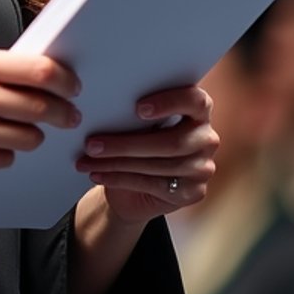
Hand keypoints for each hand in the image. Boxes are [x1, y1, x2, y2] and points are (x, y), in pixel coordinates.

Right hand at [0, 47, 80, 197]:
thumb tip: (40, 75)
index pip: (39, 70)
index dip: (65, 81)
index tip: (73, 88)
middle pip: (42, 107)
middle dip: (63, 114)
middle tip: (69, 117)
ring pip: (30, 137)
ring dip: (31, 136)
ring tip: (16, 131)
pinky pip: (6, 159)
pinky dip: (3, 155)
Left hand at [74, 85, 218, 224]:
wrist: (140, 188)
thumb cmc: (138, 142)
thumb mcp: (138, 125)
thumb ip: (135, 115)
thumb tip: (101, 110)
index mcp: (199, 111)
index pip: (196, 101)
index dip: (170, 103)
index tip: (138, 108)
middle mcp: (206, 138)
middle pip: (171, 142)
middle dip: (126, 144)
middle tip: (92, 144)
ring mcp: (202, 167)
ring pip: (157, 165)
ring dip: (116, 163)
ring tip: (87, 160)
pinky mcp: (193, 192)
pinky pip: (152, 184)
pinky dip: (119, 179)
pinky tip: (97, 174)